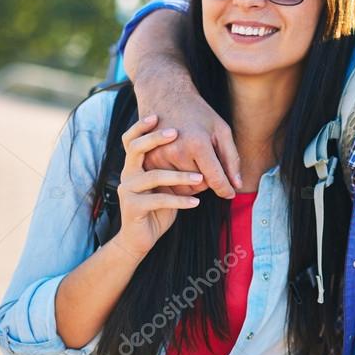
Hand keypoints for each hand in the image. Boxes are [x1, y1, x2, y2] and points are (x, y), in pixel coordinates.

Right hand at [112, 115, 204, 259]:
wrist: (138, 238)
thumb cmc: (160, 207)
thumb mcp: (174, 186)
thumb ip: (185, 171)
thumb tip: (226, 174)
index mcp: (137, 162)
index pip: (135, 139)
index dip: (142, 127)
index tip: (159, 117)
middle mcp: (129, 171)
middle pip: (135, 148)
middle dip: (154, 138)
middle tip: (175, 132)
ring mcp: (128, 188)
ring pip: (153, 175)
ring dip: (179, 176)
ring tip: (201, 180)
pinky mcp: (132, 206)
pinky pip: (158, 199)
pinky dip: (179, 201)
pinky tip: (195, 203)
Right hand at [134, 70, 241, 198]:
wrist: (165, 96)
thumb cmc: (198, 113)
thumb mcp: (221, 131)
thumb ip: (231, 159)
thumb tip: (236, 186)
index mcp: (197, 143)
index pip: (215, 179)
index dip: (225, 190)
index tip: (231, 194)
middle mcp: (176, 152)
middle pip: (199, 185)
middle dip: (207, 179)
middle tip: (207, 162)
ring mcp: (158, 157)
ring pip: (182, 187)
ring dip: (192, 181)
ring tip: (194, 163)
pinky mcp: (146, 161)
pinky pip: (167, 184)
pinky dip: (177, 181)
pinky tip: (182, 168)